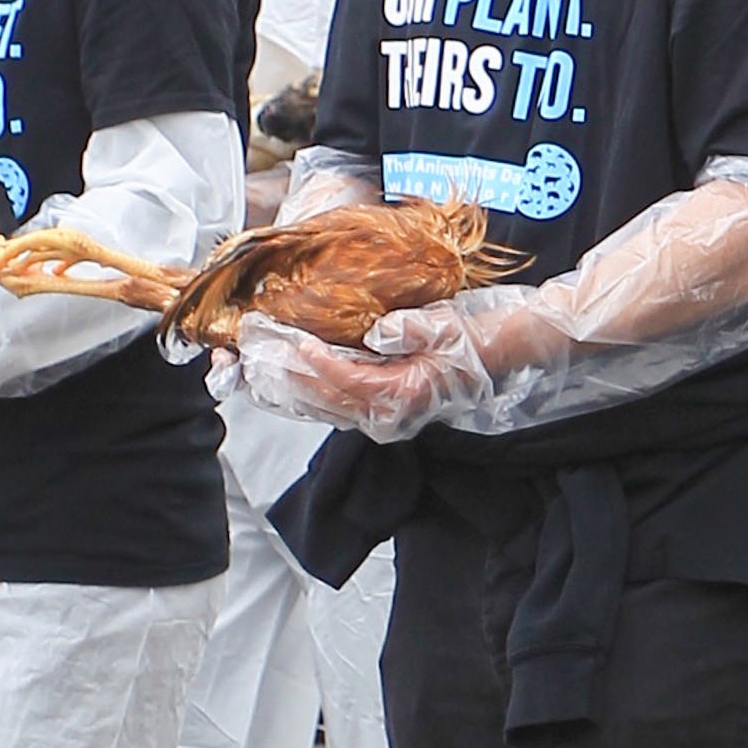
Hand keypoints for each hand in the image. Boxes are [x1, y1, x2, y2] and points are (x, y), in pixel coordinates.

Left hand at [225, 310, 491, 439]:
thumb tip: (376, 333)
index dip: (316, 361)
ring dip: (292, 390)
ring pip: (326, 409)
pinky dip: (308, 398)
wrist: (490, 359)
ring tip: (260, 370)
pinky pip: (335, 410)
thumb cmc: (466, 341)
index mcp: (402, 394)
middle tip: (258, 354)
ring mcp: (383, 420)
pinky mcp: (380, 416)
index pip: (346, 380)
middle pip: (327, 398)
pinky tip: (285, 386)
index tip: (292, 342)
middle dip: (290, 376)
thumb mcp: (443, 326)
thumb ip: (409, 329)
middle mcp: (388, 416)